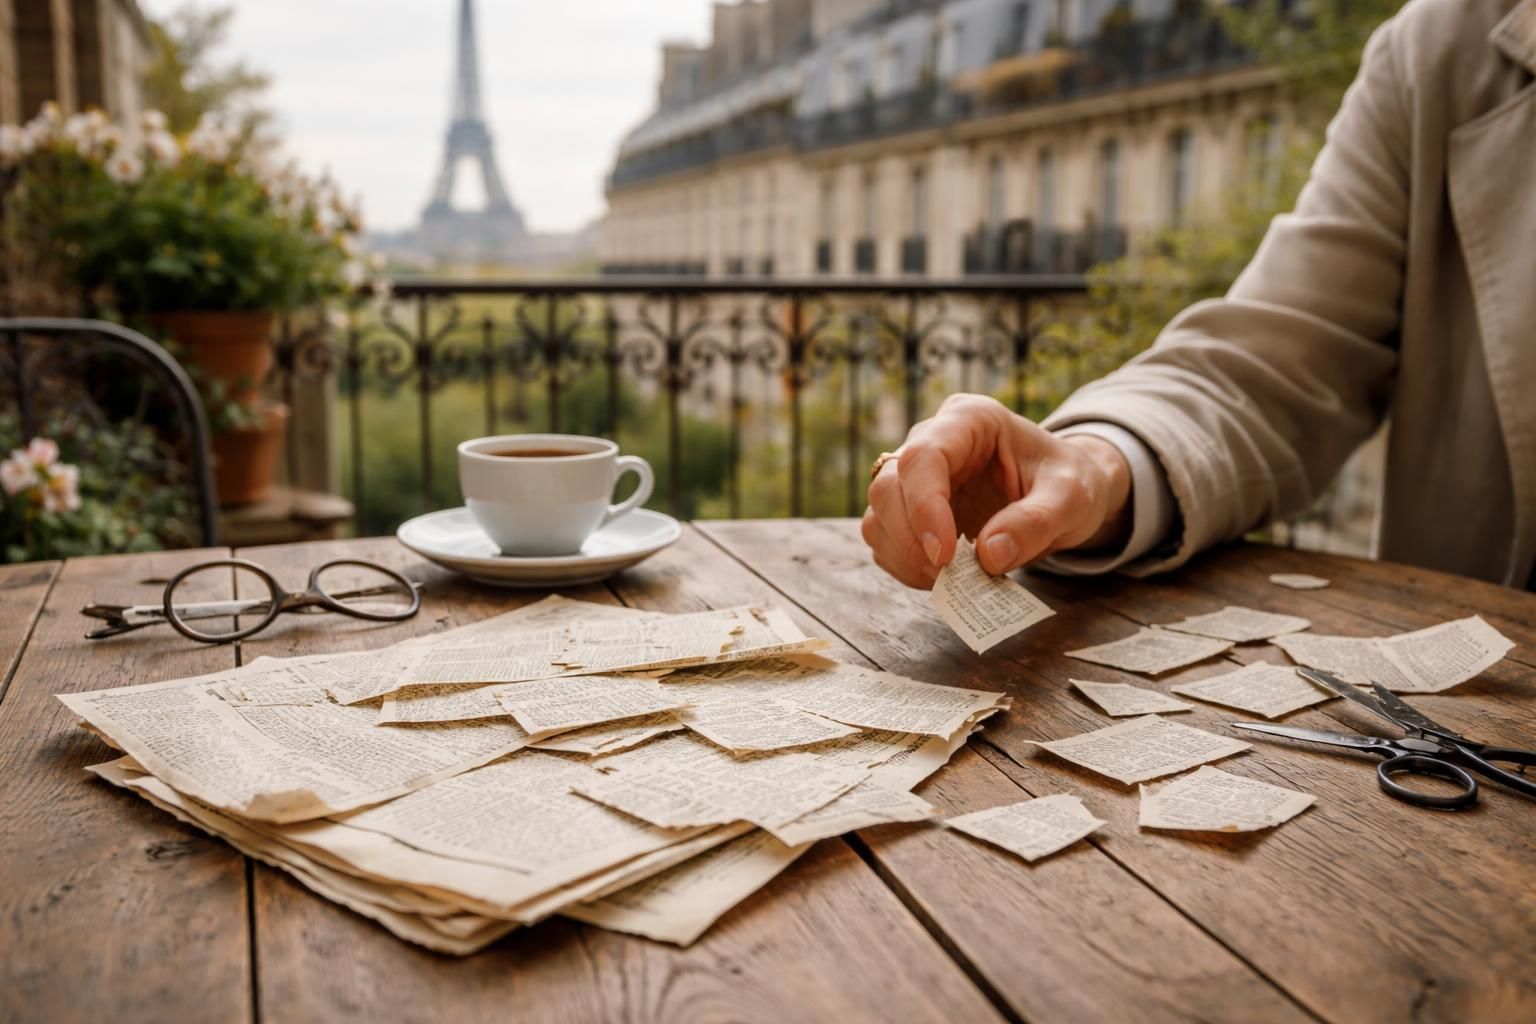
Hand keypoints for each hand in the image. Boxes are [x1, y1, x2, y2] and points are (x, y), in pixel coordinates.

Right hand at [861, 394, 1132, 587]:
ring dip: (904, 556)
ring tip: (949, 580)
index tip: (945, 555)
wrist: (1063, 495)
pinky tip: (941, 578)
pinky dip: (904, 567)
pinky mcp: (908, 511)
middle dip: (911, 538)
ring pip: (878, 515)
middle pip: (888, 486)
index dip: (924, 507)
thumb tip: (989, 556)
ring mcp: (915, 477)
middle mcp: (932, 441)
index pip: (924, 456)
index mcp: (970, 420)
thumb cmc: (1068, 483)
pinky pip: (884, 540)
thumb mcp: (1072, 498)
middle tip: (948, 575)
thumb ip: (1036, 522)